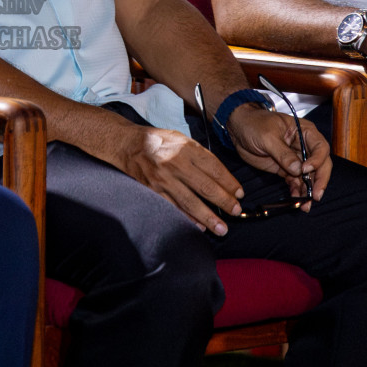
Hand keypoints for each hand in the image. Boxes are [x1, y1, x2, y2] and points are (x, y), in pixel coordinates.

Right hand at [107, 125, 243, 235]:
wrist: (127, 144)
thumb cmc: (158, 141)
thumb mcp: (181, 138)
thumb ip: (200, 155)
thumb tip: (221, 177)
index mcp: (185, 148)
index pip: (214, 168)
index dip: (229, 183)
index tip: (239, 193)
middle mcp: (175, 163)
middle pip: (206, 187)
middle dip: (224, 202)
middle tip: (235, 212)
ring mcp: (163, 179)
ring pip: (190, 202)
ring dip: (208, 217)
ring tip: (222, 228)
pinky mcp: (153, 191)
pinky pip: (173, 208)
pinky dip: (187, 219)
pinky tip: (199, 227)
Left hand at [228, 105, 331, 202]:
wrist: (238, 129)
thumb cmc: (254, 124)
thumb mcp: (268, 137)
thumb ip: (283, 154)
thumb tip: (298, 170)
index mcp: (304, 131)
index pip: (320, 147)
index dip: (317, 160)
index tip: (305, 170)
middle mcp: (304, 146)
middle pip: (320, 165)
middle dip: (319, 181)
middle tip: (316, 195)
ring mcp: (296, 159)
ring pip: (309, 176)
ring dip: (309, 190)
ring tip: (306, 204)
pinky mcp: (286, 169)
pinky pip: (296, 182)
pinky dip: (297, 191)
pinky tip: (296, 199)